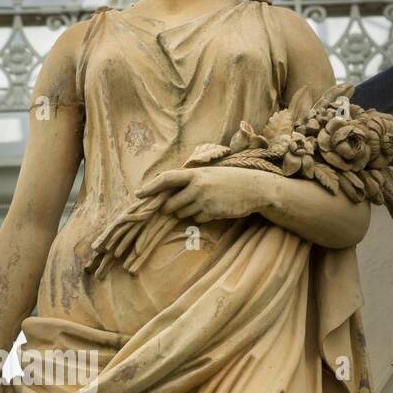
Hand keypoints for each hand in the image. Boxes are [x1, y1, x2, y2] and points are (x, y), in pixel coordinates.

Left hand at [136, 165, 278, 223]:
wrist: (254, 188)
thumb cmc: (229, 180)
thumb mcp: (209, 174)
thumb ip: (190, 180)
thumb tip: (168, 191)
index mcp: (195, 173)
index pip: (166, 179)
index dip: (150, 187)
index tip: (138, 194)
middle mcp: (197, 186)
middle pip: (170, 204)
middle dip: (171, 208)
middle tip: (179, 205)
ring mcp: (204, 200)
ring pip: (183, 214)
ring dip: (188, 212)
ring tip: (205, 202)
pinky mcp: (212, 213)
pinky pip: (197, 219)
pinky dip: (202, 216)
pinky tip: (214, 208)